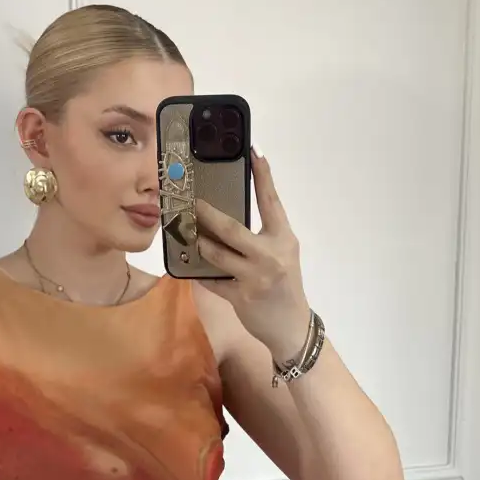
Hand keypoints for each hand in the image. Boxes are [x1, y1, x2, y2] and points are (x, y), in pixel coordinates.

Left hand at [195, 151, 312, 363]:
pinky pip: (212, 280)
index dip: (263, 177)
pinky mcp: (240, 297)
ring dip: (199, 243)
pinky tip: (190, 267)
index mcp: (284, 240)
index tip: (253, 153)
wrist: (291, 327)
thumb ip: (262, 237)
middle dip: (208, 214)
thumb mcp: (281, 256)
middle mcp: (271, 255)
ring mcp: (255, 277)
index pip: (272, 202)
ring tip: (188, 234)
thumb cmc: (284, 287)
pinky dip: (199, 273)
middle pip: (232, 228)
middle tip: (192, 202)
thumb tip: (228, 219)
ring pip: (216, 254)